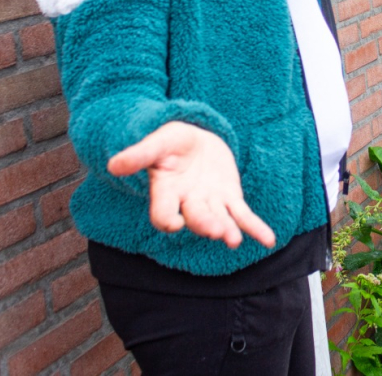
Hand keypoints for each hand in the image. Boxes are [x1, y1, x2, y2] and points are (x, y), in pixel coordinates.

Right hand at [108, 122, 275, 249]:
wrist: (194, 140)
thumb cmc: (171, 142)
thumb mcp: (157, 142)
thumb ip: (138, 154)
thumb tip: (113, 165)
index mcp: (166, 192)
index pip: (163, 212)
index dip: (166, 219)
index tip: (173, 224)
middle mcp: (187, 203)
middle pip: (196, 217)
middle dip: (205, 224)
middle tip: (216, 231)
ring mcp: (210, 202)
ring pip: (220, 219)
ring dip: (228, 230)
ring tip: (234, 240)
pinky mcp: (230, 198)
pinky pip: (243, 215)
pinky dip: (256, 228)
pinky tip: (268, 241)